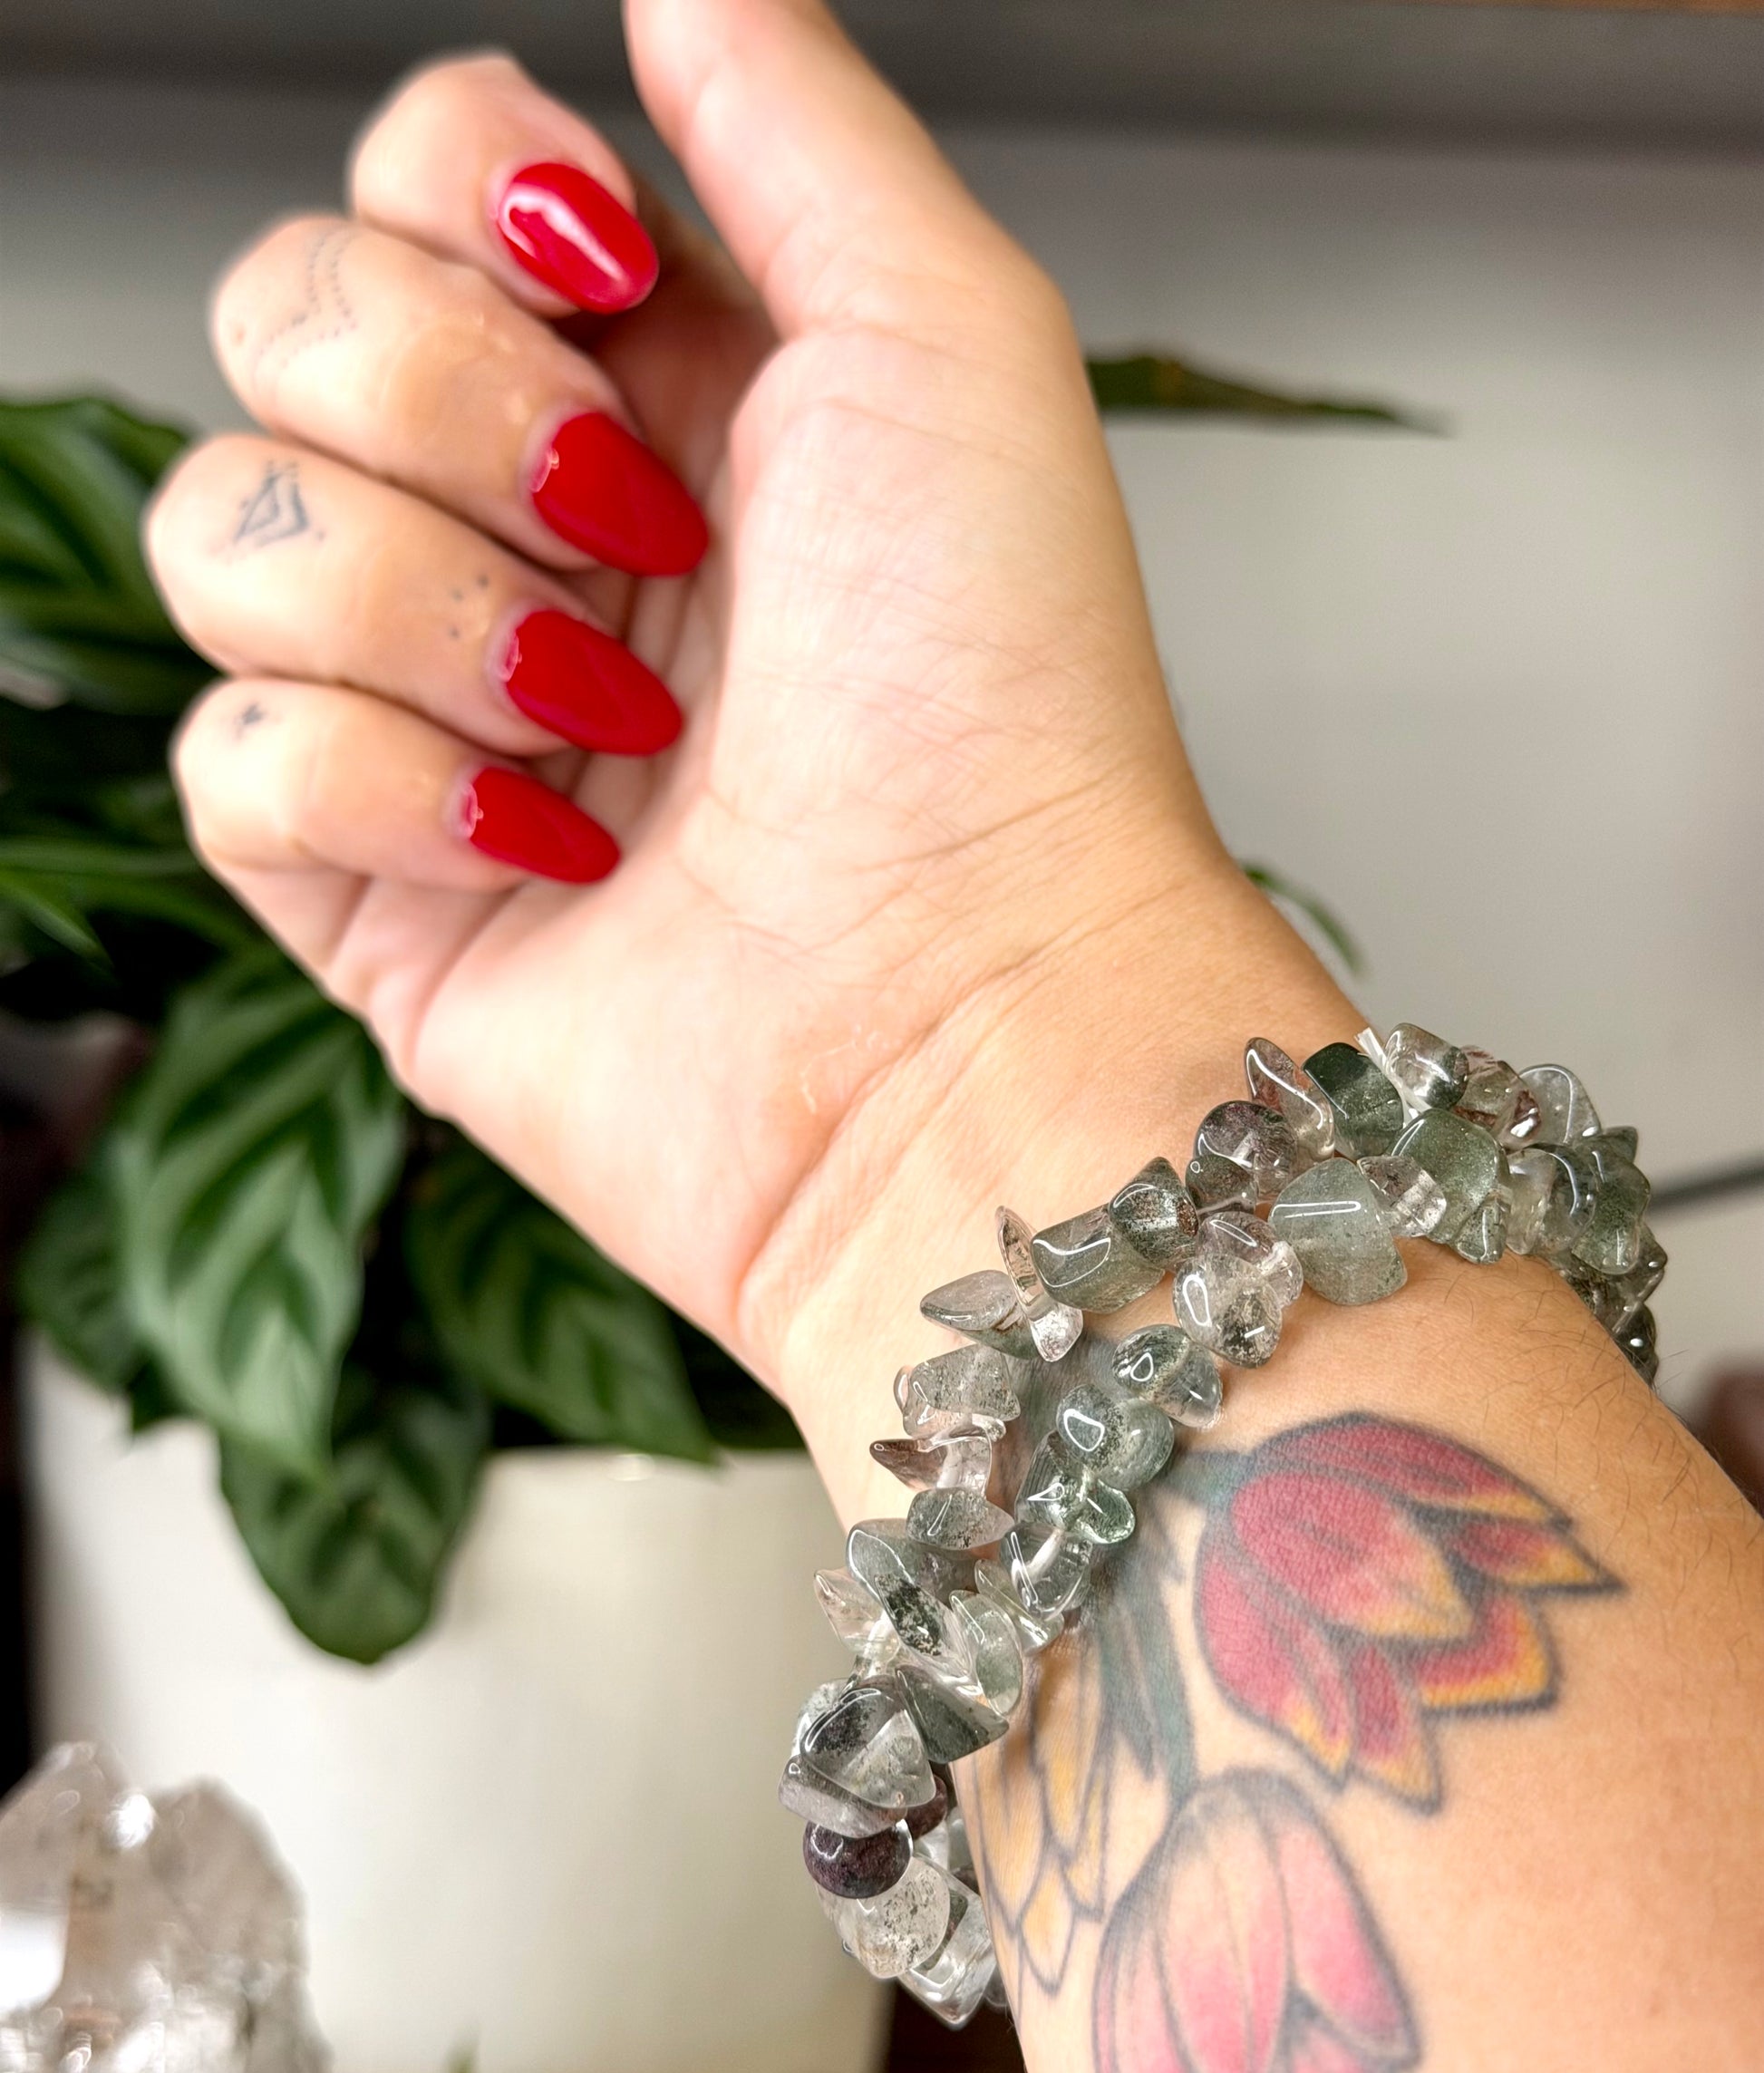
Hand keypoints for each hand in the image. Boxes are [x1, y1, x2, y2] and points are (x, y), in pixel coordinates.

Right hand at [146, 3, 1345, 1434]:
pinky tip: (550, 857)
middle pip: (280, 318)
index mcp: (651, 385)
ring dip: (427, 618)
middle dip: (444, 411)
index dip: (456, 190)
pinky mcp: (369, 883)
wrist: (967, 1022)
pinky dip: (384, 792)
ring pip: (220, 529)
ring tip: (613, 729)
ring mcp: (432, 709)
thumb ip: (791, 117)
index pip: (410, 172)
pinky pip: (226, 755)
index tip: (600, 282)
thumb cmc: (1001, 713)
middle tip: (633, 539)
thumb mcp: (944, 339)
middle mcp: (523, 530)